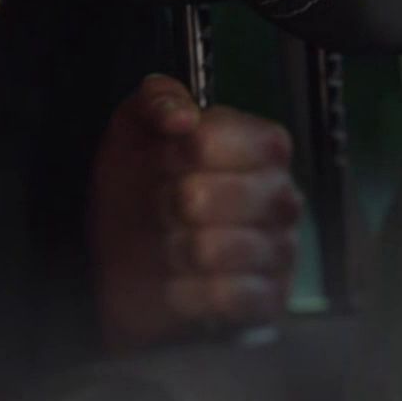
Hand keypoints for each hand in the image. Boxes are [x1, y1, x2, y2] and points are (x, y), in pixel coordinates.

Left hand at [88, 74, 301, 352]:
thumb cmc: (139, 187)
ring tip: (166, 244)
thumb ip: (157, 100)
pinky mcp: (267, 300)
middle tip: (160, 205)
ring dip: (175, 247)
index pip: (255, 142)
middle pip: (232, 195)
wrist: (120, 260)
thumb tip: (181, 115)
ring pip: (222, 248)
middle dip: (175, 202)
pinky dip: (189, 291)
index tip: (166, 155)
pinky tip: (176, 282)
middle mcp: (280, 198)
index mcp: (262, 148)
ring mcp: (278, 251)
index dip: (200, 149)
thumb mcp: (136, 128)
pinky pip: (231, 297)